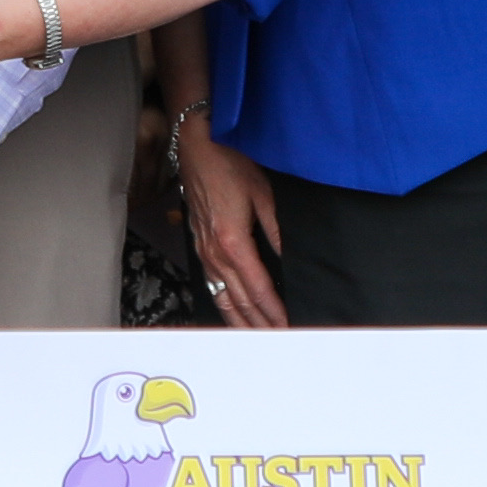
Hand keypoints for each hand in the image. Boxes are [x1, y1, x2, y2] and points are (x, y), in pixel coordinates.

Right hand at [181, 127, 289, 328]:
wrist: (197, 145)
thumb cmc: (229, 164)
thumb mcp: (263, 193)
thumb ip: (276, 230)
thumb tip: (289, 258)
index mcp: (233, 243)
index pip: (258, 288)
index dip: (274, 311)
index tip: (288, 326)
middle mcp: (215, 254)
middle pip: (239, 300)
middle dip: (259, 324)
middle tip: (278, 341)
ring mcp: (204, 251)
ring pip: (222, 297)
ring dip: (240, 321)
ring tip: (256, 338)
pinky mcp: (200, 245)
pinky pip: (212, 284)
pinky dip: (224, 305)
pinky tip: (232, 312)